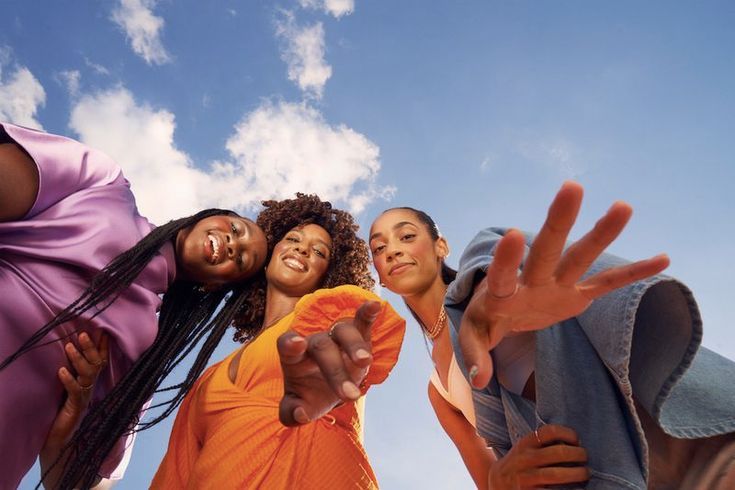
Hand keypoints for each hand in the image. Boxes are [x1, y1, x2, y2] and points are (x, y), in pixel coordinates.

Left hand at [41, 333, 108, 454]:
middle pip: (96, 365)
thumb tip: (69, 353)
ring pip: (87, 374)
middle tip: (83, 334)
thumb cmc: (62, 415)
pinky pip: (75, 391)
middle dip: (90, 349)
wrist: (60, 442)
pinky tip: (61, 371)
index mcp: (89, 383)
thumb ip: (73, 376)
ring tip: (69, 347)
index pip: (100, 361)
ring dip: (78, 360)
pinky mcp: (75, 408)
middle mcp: (90, 389)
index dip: (102, 347)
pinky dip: (68, 380)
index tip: (104, 331)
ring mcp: (84, 398)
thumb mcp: (68, 391)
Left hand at [277, 301, 379, 426]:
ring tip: (364, 362)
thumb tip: (301, 414)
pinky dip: (367, 312)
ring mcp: (335, 335)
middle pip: (322, 346)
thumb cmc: (309, 394)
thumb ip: (291, 413)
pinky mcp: (357, 334)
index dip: (290, 342)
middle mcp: (314, 341)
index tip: (297, 343)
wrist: (329, 385)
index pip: (287, 344)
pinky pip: (361, 319)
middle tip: (350, 396)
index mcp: (294, 356)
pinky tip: (375, 305)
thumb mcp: (298, 407)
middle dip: (336, 372)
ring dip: (354, 346)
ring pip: (343, 331)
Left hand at [460, 181, 668, 387]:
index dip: (508, 258)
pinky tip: (662, 259)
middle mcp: (532, 280)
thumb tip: (479, 379)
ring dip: (600, 235)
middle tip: (572, 187)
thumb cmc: (484, 320)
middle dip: (558, 222)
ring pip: (580, 257)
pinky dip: (632, 273)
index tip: (514, 234)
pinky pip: (607, 283)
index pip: (503, 275)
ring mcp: (557, 284)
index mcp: (502, 293)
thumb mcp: (472, 338)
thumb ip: (474, 356)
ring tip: (624, 206)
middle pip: (546, 251)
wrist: (499, 312)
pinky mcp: (576, 295)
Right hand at [489, 425, 588, 488]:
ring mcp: (525, 477)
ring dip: (577, 474)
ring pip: (557, 474)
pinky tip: (575, 489)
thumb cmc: (518, 465)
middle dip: (578, 455)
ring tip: (585, 474)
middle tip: (585, 458)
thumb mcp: (525, 449)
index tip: (577, 440)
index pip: (550, 431)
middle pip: (558, 452)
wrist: (497, 484)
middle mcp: (524, 458)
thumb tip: (574, 443)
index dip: (568, 433)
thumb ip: (542, 444)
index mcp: (525, 443)